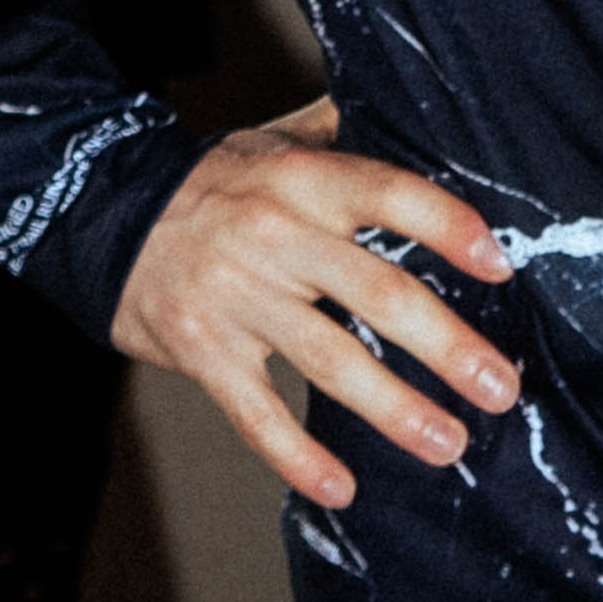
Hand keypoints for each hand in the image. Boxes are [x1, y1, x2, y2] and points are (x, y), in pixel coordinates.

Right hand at [111, 102, 522, 508]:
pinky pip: (255, 413)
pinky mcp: (201, 350)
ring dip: (395, 408)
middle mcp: (273, 235)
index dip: (448, 226)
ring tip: (449, 443)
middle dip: (447, 345)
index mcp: (303, 180)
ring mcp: (235, 297)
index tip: (500, 268)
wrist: (102, 213)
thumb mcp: (277, 140)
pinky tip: (341, 489)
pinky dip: (297, 457)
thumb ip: (345, 129)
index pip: (389, 194)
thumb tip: (424, 111)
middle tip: (501, 388)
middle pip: (377, 291)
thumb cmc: (214, 182)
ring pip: (329, 360)